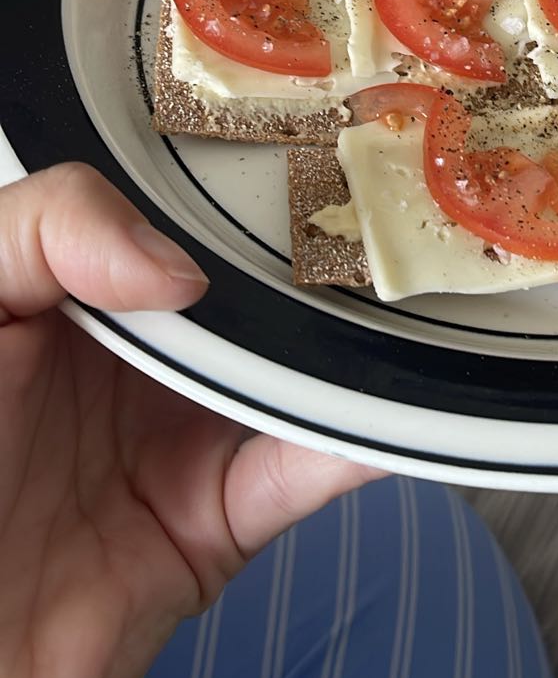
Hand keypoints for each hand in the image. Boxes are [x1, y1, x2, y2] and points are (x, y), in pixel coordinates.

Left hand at [0, 164, 381, 677]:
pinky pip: (301, 474)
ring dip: (347, 342)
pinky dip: (356, 444)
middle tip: (375, 206)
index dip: (220, 178)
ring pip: (287, 370)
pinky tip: (388, 409)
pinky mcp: (209, 528)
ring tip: (400, 296)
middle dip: (307, 249)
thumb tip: (173, 260)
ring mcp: (170, 440)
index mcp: (59, 293)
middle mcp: (122, 358)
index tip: (282, 149)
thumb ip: (37, 235)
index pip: (159, 211)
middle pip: (241, 287)